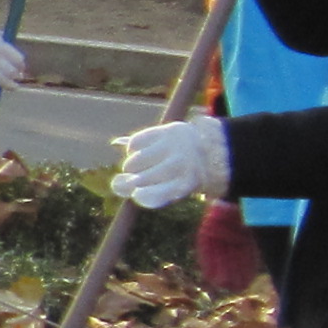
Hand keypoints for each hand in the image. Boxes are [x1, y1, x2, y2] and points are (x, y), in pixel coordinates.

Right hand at [114, 117, 230, 210]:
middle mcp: (178, 168)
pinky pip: (134, 144)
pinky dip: (132, 148)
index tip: (139, 192)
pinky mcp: (167, 131)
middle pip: (136, 181)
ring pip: (132, 163)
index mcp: (181, 187)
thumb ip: (143, 188)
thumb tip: (115, 182)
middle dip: (132, 181)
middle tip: (138, 177)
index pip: (146, 196)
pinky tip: (142, 150)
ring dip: (131, 165)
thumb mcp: (171, 188)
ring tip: (141, 164)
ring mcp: (172, 148)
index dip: (138, 195)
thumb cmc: (184, 175)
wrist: (212, 149)